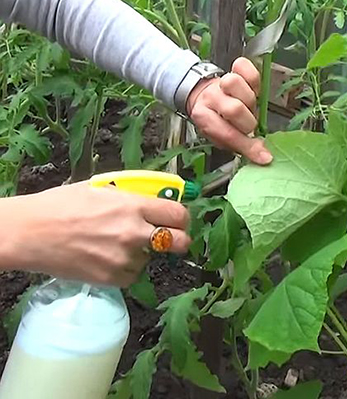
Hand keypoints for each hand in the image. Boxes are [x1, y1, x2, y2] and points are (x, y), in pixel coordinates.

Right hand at [0, 182, 190, 286]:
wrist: (28, 233)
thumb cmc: (59, 206)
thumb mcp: (100, 189)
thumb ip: (131, 196)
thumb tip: (155, 198)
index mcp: (133, 205)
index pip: (179, 214)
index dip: (182, 218)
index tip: (178, 220)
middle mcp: (134, 232)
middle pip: (180, 242)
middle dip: (179, 240)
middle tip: (169, 239)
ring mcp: (124, 257)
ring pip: (152, 259)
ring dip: (142, 254)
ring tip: (116, 246)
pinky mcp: (112, 278)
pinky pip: (133, 275)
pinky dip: (125, 270)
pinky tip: (106, 258)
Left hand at [186, 57, 272, 164]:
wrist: (205, 96)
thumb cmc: (217, 120)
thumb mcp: (222, 138)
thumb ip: (240, 145)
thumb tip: (264, 156)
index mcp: (204, 118)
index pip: (228, 134)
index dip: (248, 146)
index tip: (264, 156)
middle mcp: (210, 98)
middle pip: (235, 109)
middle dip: (248, 123)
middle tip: (247, 126)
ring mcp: (220, 81)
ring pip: (235, 84)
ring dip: (248, 99)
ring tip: (248, 106)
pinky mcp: (232, 68)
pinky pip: (244, 66)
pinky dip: (251, 75)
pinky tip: (252, 87)